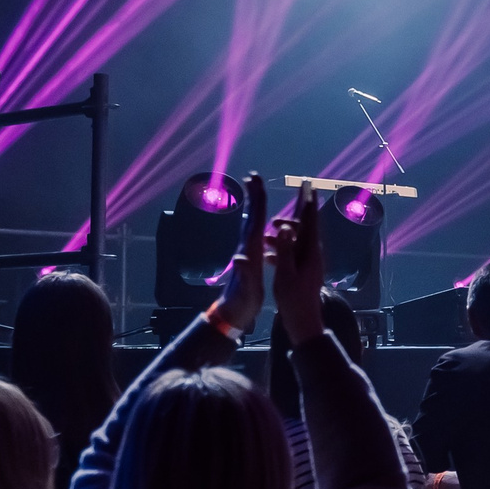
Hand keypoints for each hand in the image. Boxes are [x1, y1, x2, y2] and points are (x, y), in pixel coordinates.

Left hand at [212, 173, 269, 332]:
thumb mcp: (246, 288)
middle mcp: (245, 245)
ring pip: (250, 222)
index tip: (257, 181)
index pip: (255, 219)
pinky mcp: (247, 256)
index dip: (257, 200)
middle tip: (253, 176)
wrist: (231, 312)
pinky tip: (258, 220)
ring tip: (256, 192)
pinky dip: (256, 221)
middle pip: (251, 215)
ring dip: (254, 205)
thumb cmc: (242, 301)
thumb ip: (243, 272)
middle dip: (253, 195)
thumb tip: (239, 259)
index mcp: (249, 249)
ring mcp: (245, 250)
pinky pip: (253, 232)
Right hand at [269, 183, 325, 345]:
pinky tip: (267, 255)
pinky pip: (292, 254)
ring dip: (281, 238)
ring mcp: (309, 264)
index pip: (310, 222)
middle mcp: (313, 255)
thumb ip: (285, 250)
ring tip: (265, 238)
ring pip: (296, 242)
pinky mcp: (303, 272)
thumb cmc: (294, 300)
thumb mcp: (285, 274)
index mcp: (311, 253)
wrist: (304, 323)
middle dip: (289, 222)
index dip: (308, 202)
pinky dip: (281, 251)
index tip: (308, 185)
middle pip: (304, 230)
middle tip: (273, 222)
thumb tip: (286, 227)